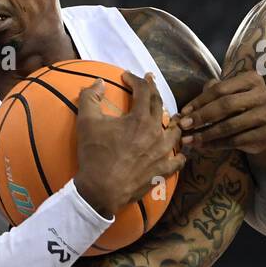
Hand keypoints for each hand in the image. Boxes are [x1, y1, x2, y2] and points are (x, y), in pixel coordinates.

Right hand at [74, 71, 185, 216]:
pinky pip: (178, 160)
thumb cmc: (94, 155)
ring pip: (175, 131)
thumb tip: (98, 81)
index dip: (135, 79)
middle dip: (153, 91)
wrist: (101, 190)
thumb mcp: (86, 122)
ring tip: (170, 116)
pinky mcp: (163, 170)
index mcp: (140, 119)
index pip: (143, 91)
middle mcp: (156, 133)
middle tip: (149, 81)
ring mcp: (163, 152)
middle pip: (159, 106)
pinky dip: (179, 154)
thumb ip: (90, 97)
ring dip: (172, 121)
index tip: (127, 76)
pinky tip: (179, 152)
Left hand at [177, 70, 265, 153]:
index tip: (183, 112)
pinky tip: (204, 146)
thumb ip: (209, 96)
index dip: (200, 101)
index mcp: (252, 79)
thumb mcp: (227, 95)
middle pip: (227, 105)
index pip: (221, 89)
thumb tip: (186, 111)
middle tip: (184, 126)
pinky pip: (237, 140)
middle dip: (202, 116)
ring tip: (191, 140)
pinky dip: (217, 145)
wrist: (262, 128)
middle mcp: (264, 95)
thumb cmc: (239, 108)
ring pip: (231, 125)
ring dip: (207, 134)